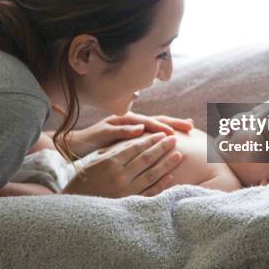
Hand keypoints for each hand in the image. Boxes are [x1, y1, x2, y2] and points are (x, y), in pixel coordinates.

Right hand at [62, 132, 182, 196]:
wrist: (75, 208)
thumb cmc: (84, 182)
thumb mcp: (96, 163)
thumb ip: (114, 152)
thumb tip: (134, 143)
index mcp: (110, 163)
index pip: (135, 148)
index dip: (150, 140)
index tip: (162, 134)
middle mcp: (119, 176)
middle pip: (146, 159)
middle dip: (162, 148)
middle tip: (174, 140)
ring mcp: (126, 191)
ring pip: (151, 175)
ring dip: (166, 165)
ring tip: (178, 155)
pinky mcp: (129, 203)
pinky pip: (149, 193)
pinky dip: (161, 185)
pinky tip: (171, 177)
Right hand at [66, 111, 193, 156]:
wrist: (76, 146)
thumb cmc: (103, 149)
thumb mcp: (125, 148)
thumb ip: (141, 146)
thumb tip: (163, 147)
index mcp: (134, 126)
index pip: (159, 124)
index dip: (175, 124)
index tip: (192, 126)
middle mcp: (127, 122)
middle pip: (153, 120)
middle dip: (171, 123)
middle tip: (188, 126)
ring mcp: (116, 124)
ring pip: (138, 123)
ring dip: (153, 126)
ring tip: (168, 130)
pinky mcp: (104, 131)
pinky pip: (118, 130)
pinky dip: (129, 129)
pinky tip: (139, 130)